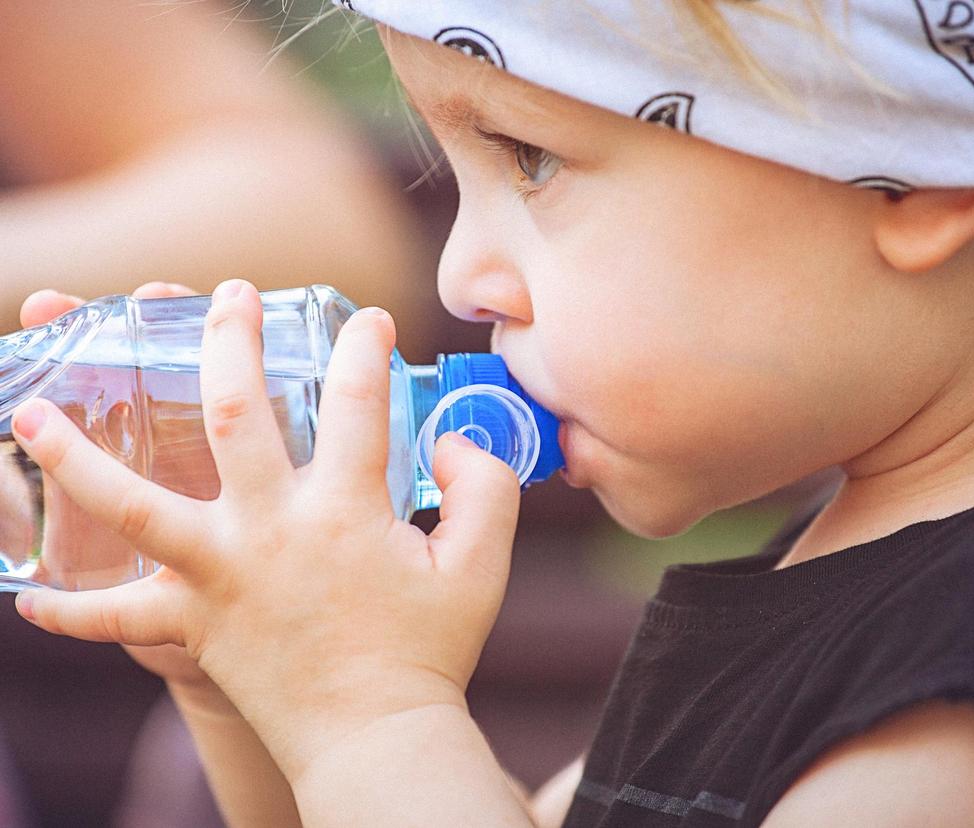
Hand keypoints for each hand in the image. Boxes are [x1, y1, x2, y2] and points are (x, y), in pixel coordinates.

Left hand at [10, 279, 521, 781]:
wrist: (375, 737)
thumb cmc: (429, 649)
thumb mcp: (481, 565)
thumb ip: (482, 488)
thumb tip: (449, 441)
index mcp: (345, 510)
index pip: (356, 400)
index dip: (365, 347)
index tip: (367, 322)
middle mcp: (272, 530)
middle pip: (234, 415)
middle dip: (228, 341)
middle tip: (226, 296)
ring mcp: (221, 576)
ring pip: (134, 505)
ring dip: (77, 457)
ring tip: (28, 412)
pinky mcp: (194, 624)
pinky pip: (118, 620)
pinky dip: (73, 611)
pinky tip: (29, 599)